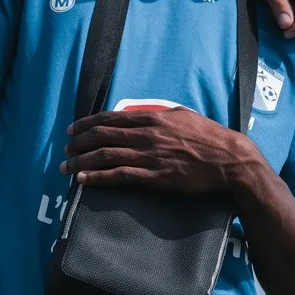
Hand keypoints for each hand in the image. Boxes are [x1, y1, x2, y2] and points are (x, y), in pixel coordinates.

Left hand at [63, 106, 260, 195]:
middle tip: (65, 149)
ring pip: (107, 156)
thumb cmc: (208, 137)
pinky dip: (99, 177)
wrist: (230, 159)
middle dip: (79, 143)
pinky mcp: (156, 177)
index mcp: (152, 118)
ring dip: (82, 161)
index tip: (72, 130)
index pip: (111, 118)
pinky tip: (84, 179)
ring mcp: (151, 156)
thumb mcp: (181, 115)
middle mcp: (148, 135)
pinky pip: (120, 176)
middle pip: (103, 136)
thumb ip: (157, 114)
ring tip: (66, 167)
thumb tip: (137, 114)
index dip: (87, 124)